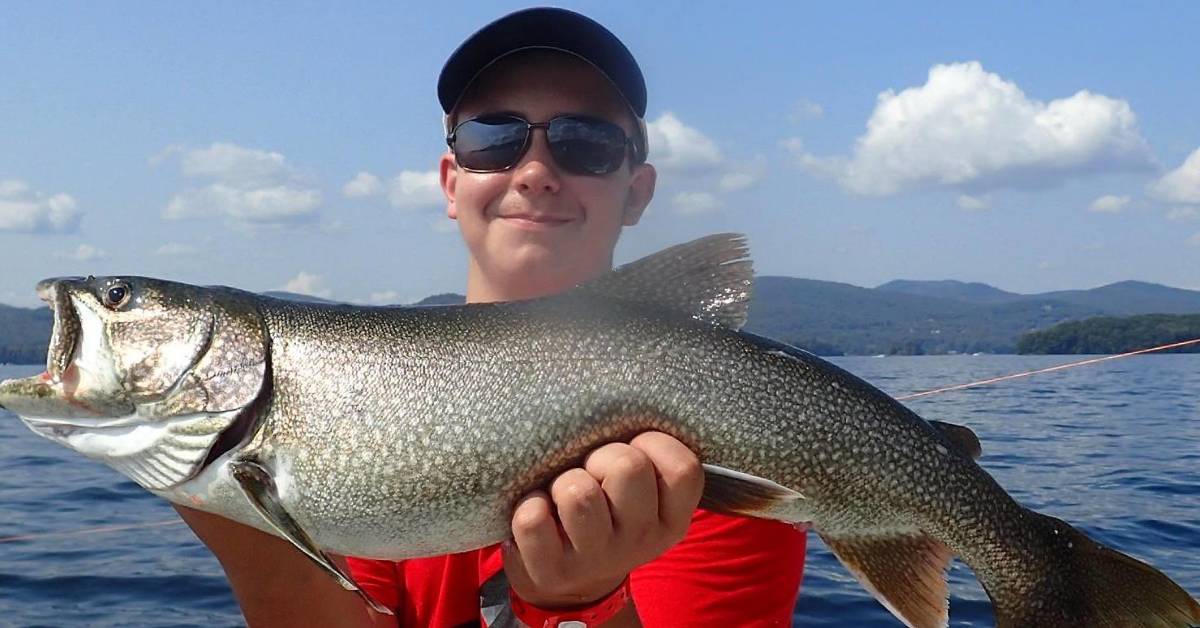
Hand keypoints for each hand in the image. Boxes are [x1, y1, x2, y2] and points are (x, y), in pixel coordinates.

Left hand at [502, 431, 703, 608]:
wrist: (572, 578)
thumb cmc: (607, 509)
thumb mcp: (641, 490)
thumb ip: (645, 453)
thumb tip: (621, 385)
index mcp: (672, 519)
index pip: (684, 467)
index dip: (654, 443)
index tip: (635, 447)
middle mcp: (642, 542)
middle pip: (628, 467)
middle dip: (602, 456)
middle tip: (593, 470)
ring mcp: (597, 559)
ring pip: (578, 492)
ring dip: (563, 481)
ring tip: (563, 493)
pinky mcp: (552, 572)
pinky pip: (533, 519)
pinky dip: (529, 506)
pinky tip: (539, 510)